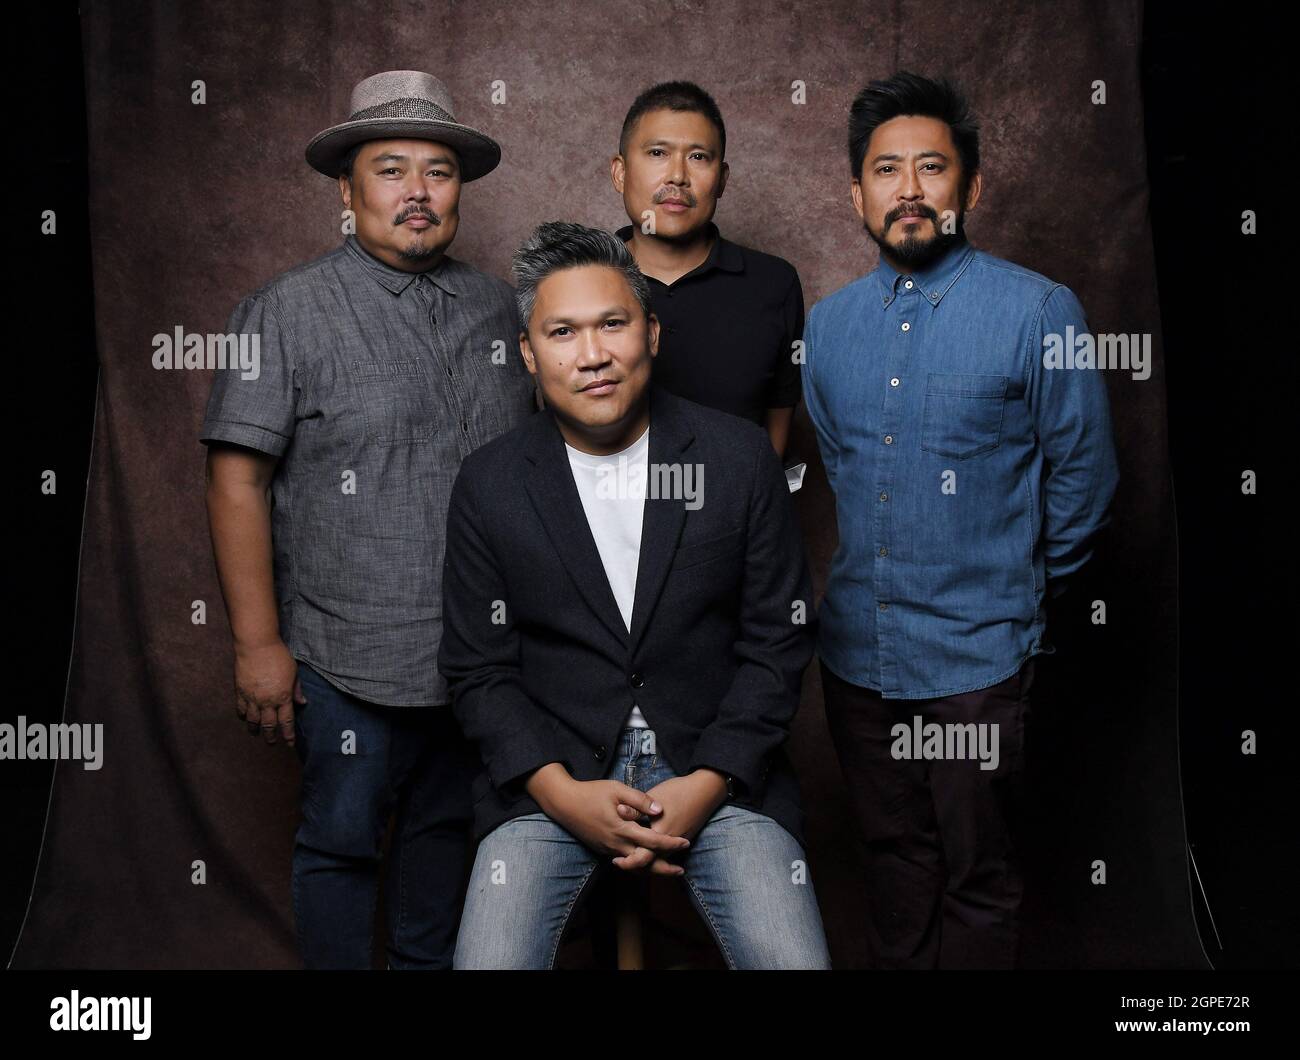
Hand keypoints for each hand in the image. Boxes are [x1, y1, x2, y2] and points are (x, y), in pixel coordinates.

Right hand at [233, 639, 303, 745]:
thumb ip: (296, 689)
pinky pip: (240, 709)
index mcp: (283, 697)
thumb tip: (302, 702)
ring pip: (253, 721)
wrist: (257, 646)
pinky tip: (245, 719)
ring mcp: (252, 698)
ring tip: (256, 734)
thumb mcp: (294, 672)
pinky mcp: (240, 692)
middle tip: (272, 743)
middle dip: (271, 737)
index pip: (286, 721)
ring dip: (255, 730)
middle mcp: (267, 701)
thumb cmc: (278, 656)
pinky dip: (242, 716)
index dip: (288, 734)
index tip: (289, 743)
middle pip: (269, 725)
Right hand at [525, 766, 690, 875]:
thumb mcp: (617, 789)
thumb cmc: (591, 792)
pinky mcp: (601, 849)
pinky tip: (644, 861)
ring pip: (633, 865)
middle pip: (644, 863)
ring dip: (650, 868)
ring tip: (666, 869)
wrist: (563, 803)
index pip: (652, 841)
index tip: (685, 842)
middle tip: (681, 871)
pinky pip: (623, 861)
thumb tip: (659, 810)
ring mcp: (607, 849)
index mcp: (622, 829)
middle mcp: (615, 844)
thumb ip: (639, 800)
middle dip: (664, 868)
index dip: (671, 843)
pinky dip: (636, 864)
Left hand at [612, 770, 727, 873]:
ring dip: (645, 862)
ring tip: (629, 859)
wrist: (705, 790)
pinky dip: (656, 855)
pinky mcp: (683, 838)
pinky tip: (646, 849)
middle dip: (635, 867)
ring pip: (659, 859)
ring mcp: (679, 842)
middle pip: (651, 863)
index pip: (642, 858)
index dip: (628, 862)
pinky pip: (667, 853)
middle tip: (619, 863)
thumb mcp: (654, 797)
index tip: (615, 861)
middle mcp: (671, 844)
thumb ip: (636, 809)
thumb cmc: (678, 791)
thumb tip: (618, 811)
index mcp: (661, 834)